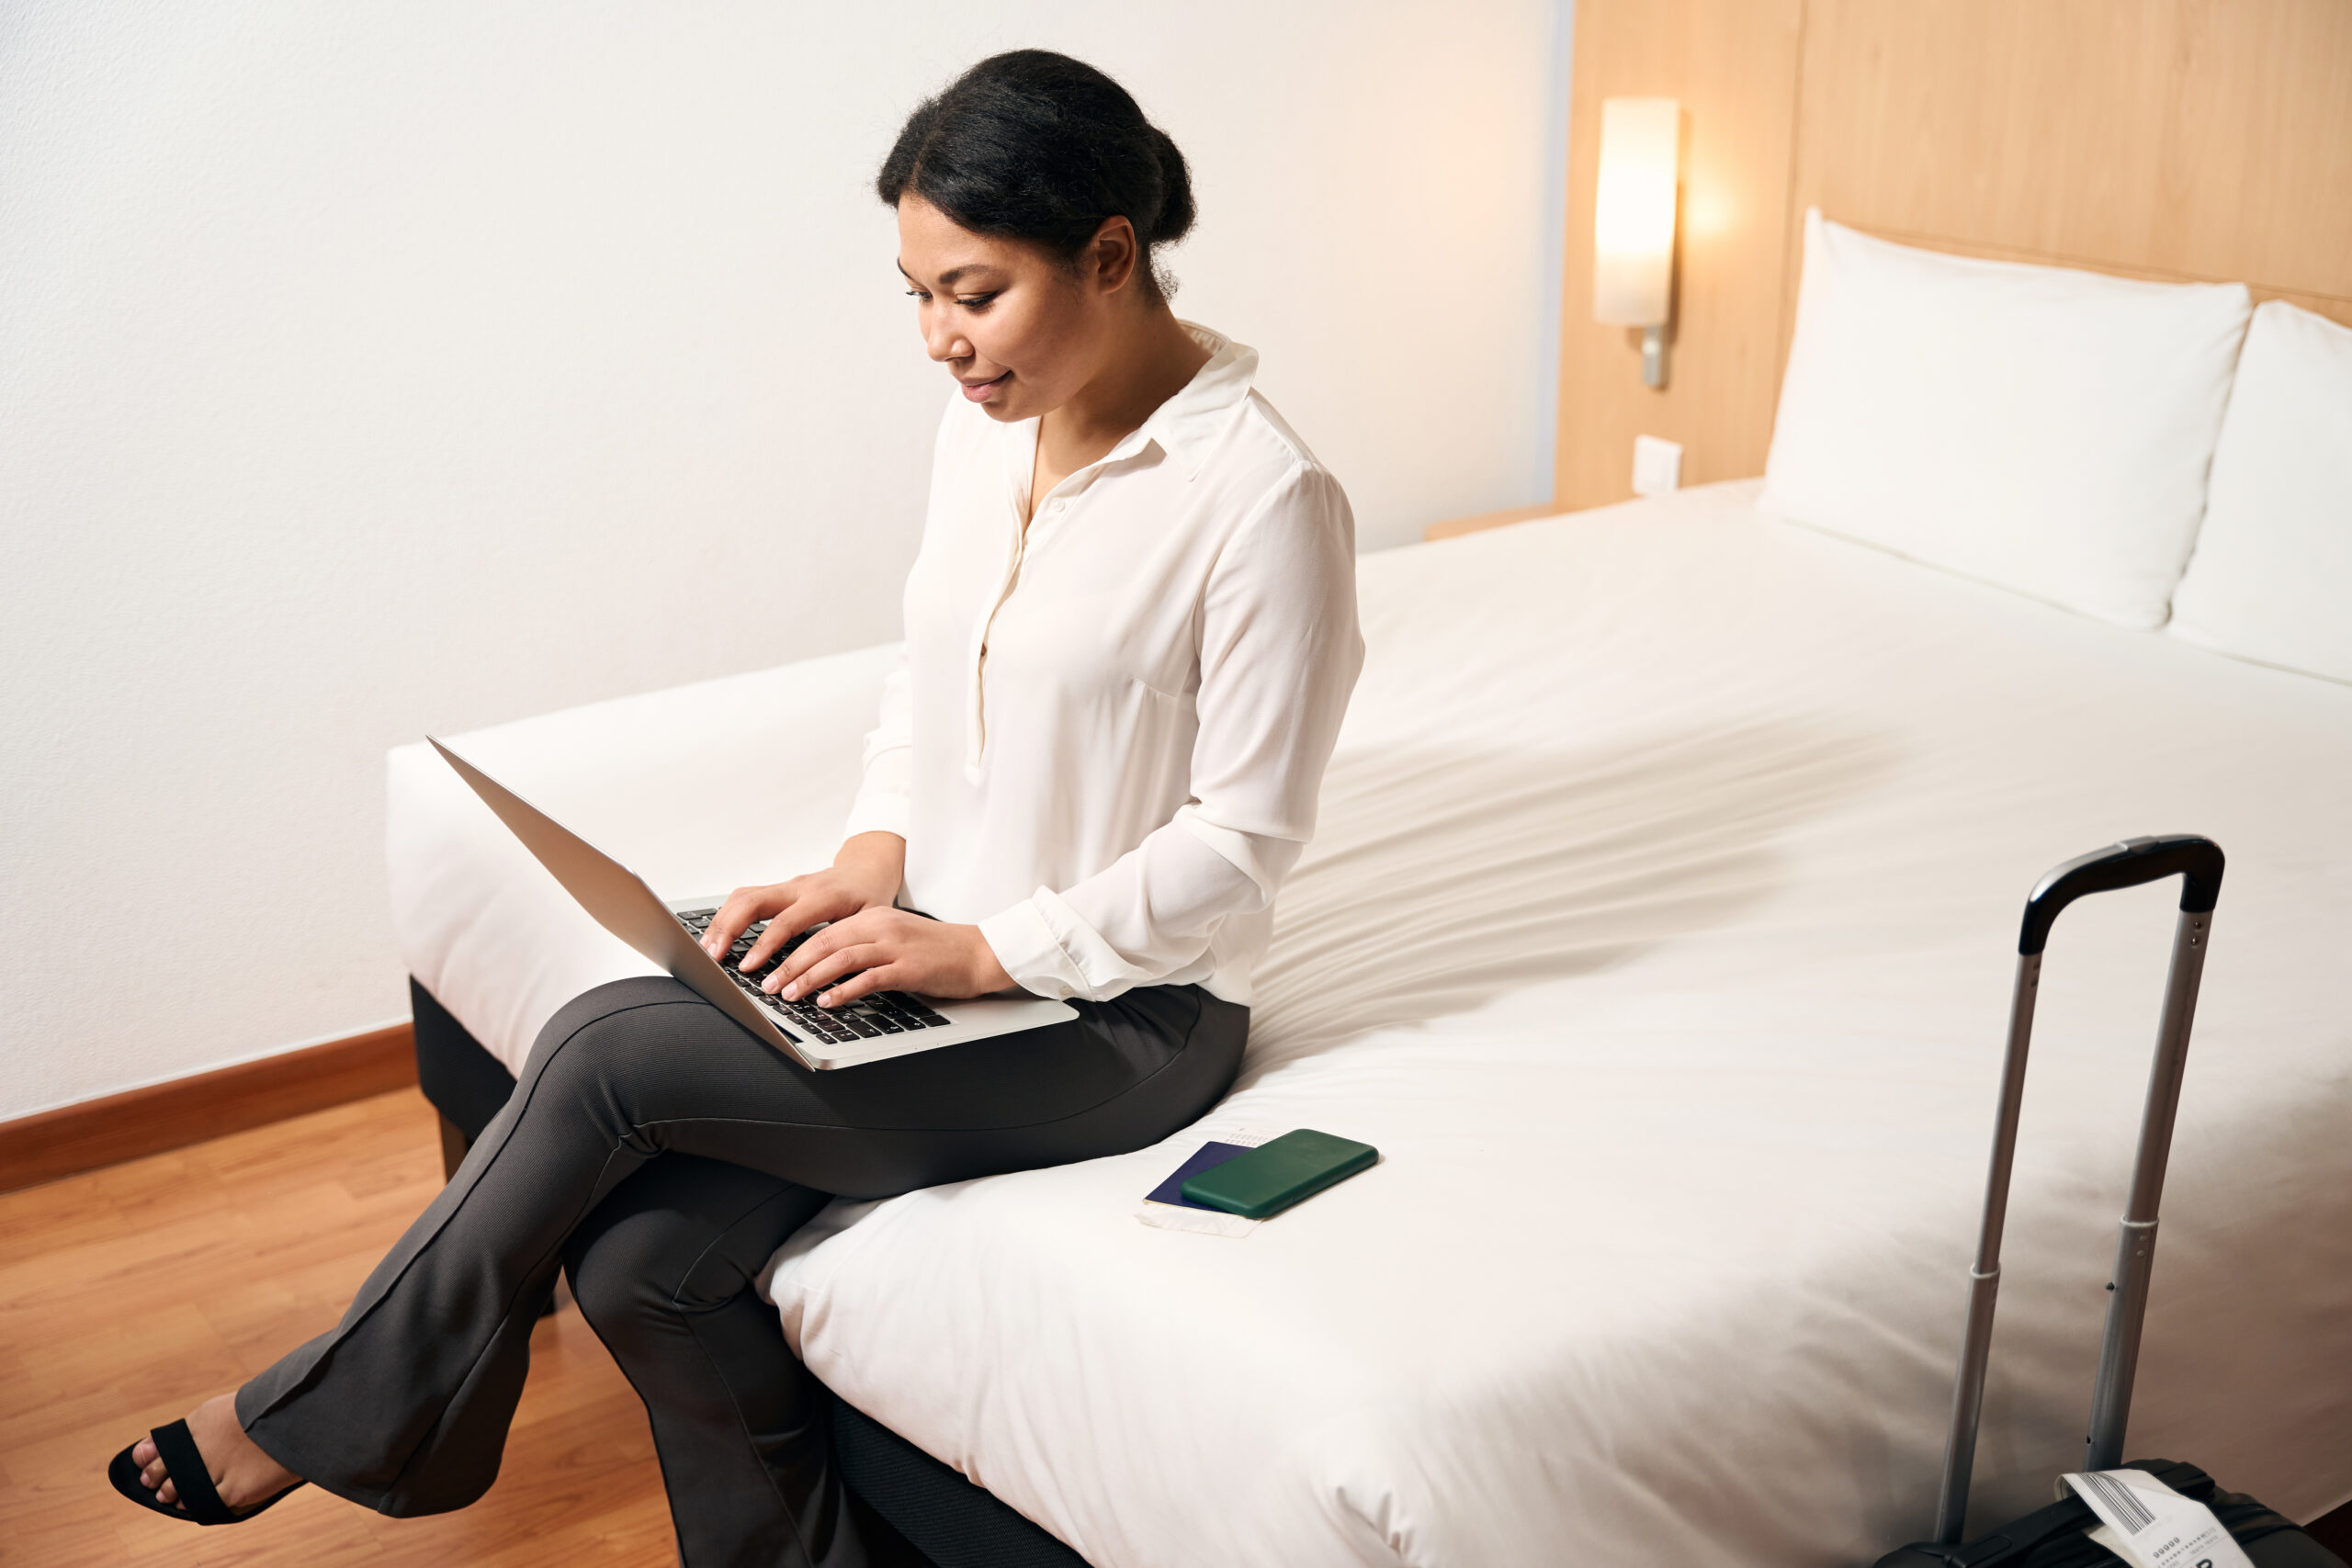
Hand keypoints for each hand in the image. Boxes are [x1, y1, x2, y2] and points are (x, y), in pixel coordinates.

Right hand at [702, 832, 904, 974]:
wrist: (866, 870)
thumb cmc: (869, 899)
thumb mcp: (870, 922)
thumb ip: (848, 945)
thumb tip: (831, 977)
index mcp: (823, 897)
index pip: (786, 922)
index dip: (764, 946)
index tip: (747, 967)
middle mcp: (798, 887)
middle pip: (753, 900)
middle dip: (728, 928)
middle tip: (713, 957)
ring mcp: (785, 886)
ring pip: (743, 896)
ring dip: (721, 923)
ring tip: (708, 951)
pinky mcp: (777, 889)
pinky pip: (745, 898)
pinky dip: (727, 916)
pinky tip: (718, 937)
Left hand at [763, 907, 1012, 1006]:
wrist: (979, 953)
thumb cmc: (937, 951)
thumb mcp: (895, 939)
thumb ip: (864, 947)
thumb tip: (825, 968)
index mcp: (874, 918)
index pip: (823, 932)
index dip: (793, 950)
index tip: (772, 968)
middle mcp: (881, 926)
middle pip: (825, 943)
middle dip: (792, 965)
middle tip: (770, 985)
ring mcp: (894, 946)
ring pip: (840, 958)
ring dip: (810, 978)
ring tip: (790, 995)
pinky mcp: (908, 968)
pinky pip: (868, 978)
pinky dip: (843, 990)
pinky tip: (827, 1000)